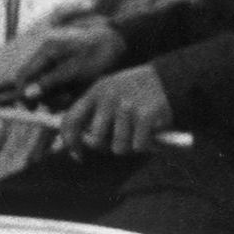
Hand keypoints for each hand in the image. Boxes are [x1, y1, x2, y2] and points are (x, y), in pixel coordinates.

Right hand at [0, 17, 126, 94]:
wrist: (124, 45)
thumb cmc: (100, 54)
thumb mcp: (75, 69)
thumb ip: (50, 81)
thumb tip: (27, 94)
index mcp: (46, 51)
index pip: (23, 75)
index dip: (23, 93)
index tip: (32, 109)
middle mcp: (48, 58)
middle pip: (33, 84)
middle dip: (46, 96)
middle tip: (64, 100)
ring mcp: (57, 66)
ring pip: (47, 89)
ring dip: (57, 97)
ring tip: (74, 96)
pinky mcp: (67, 73)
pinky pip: (59, 88)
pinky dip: (66, 94)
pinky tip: (79, 92)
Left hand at [56, 65, 175, 158]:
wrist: (171, 77)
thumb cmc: (134, 93)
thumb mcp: (108, 95)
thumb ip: (88, 116)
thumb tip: (62, 148)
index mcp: (96, 92)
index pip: (71, 121)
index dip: (70, 143)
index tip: (77, 156)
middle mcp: (108, 98)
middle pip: (96, 141)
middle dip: (108, 146)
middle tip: (121, 139)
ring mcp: (126, 106)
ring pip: (118, 147)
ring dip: (129, 146)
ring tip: (138, 133)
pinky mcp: (145, 115)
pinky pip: (137, 146)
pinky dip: (145, 145)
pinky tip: (150, 133)